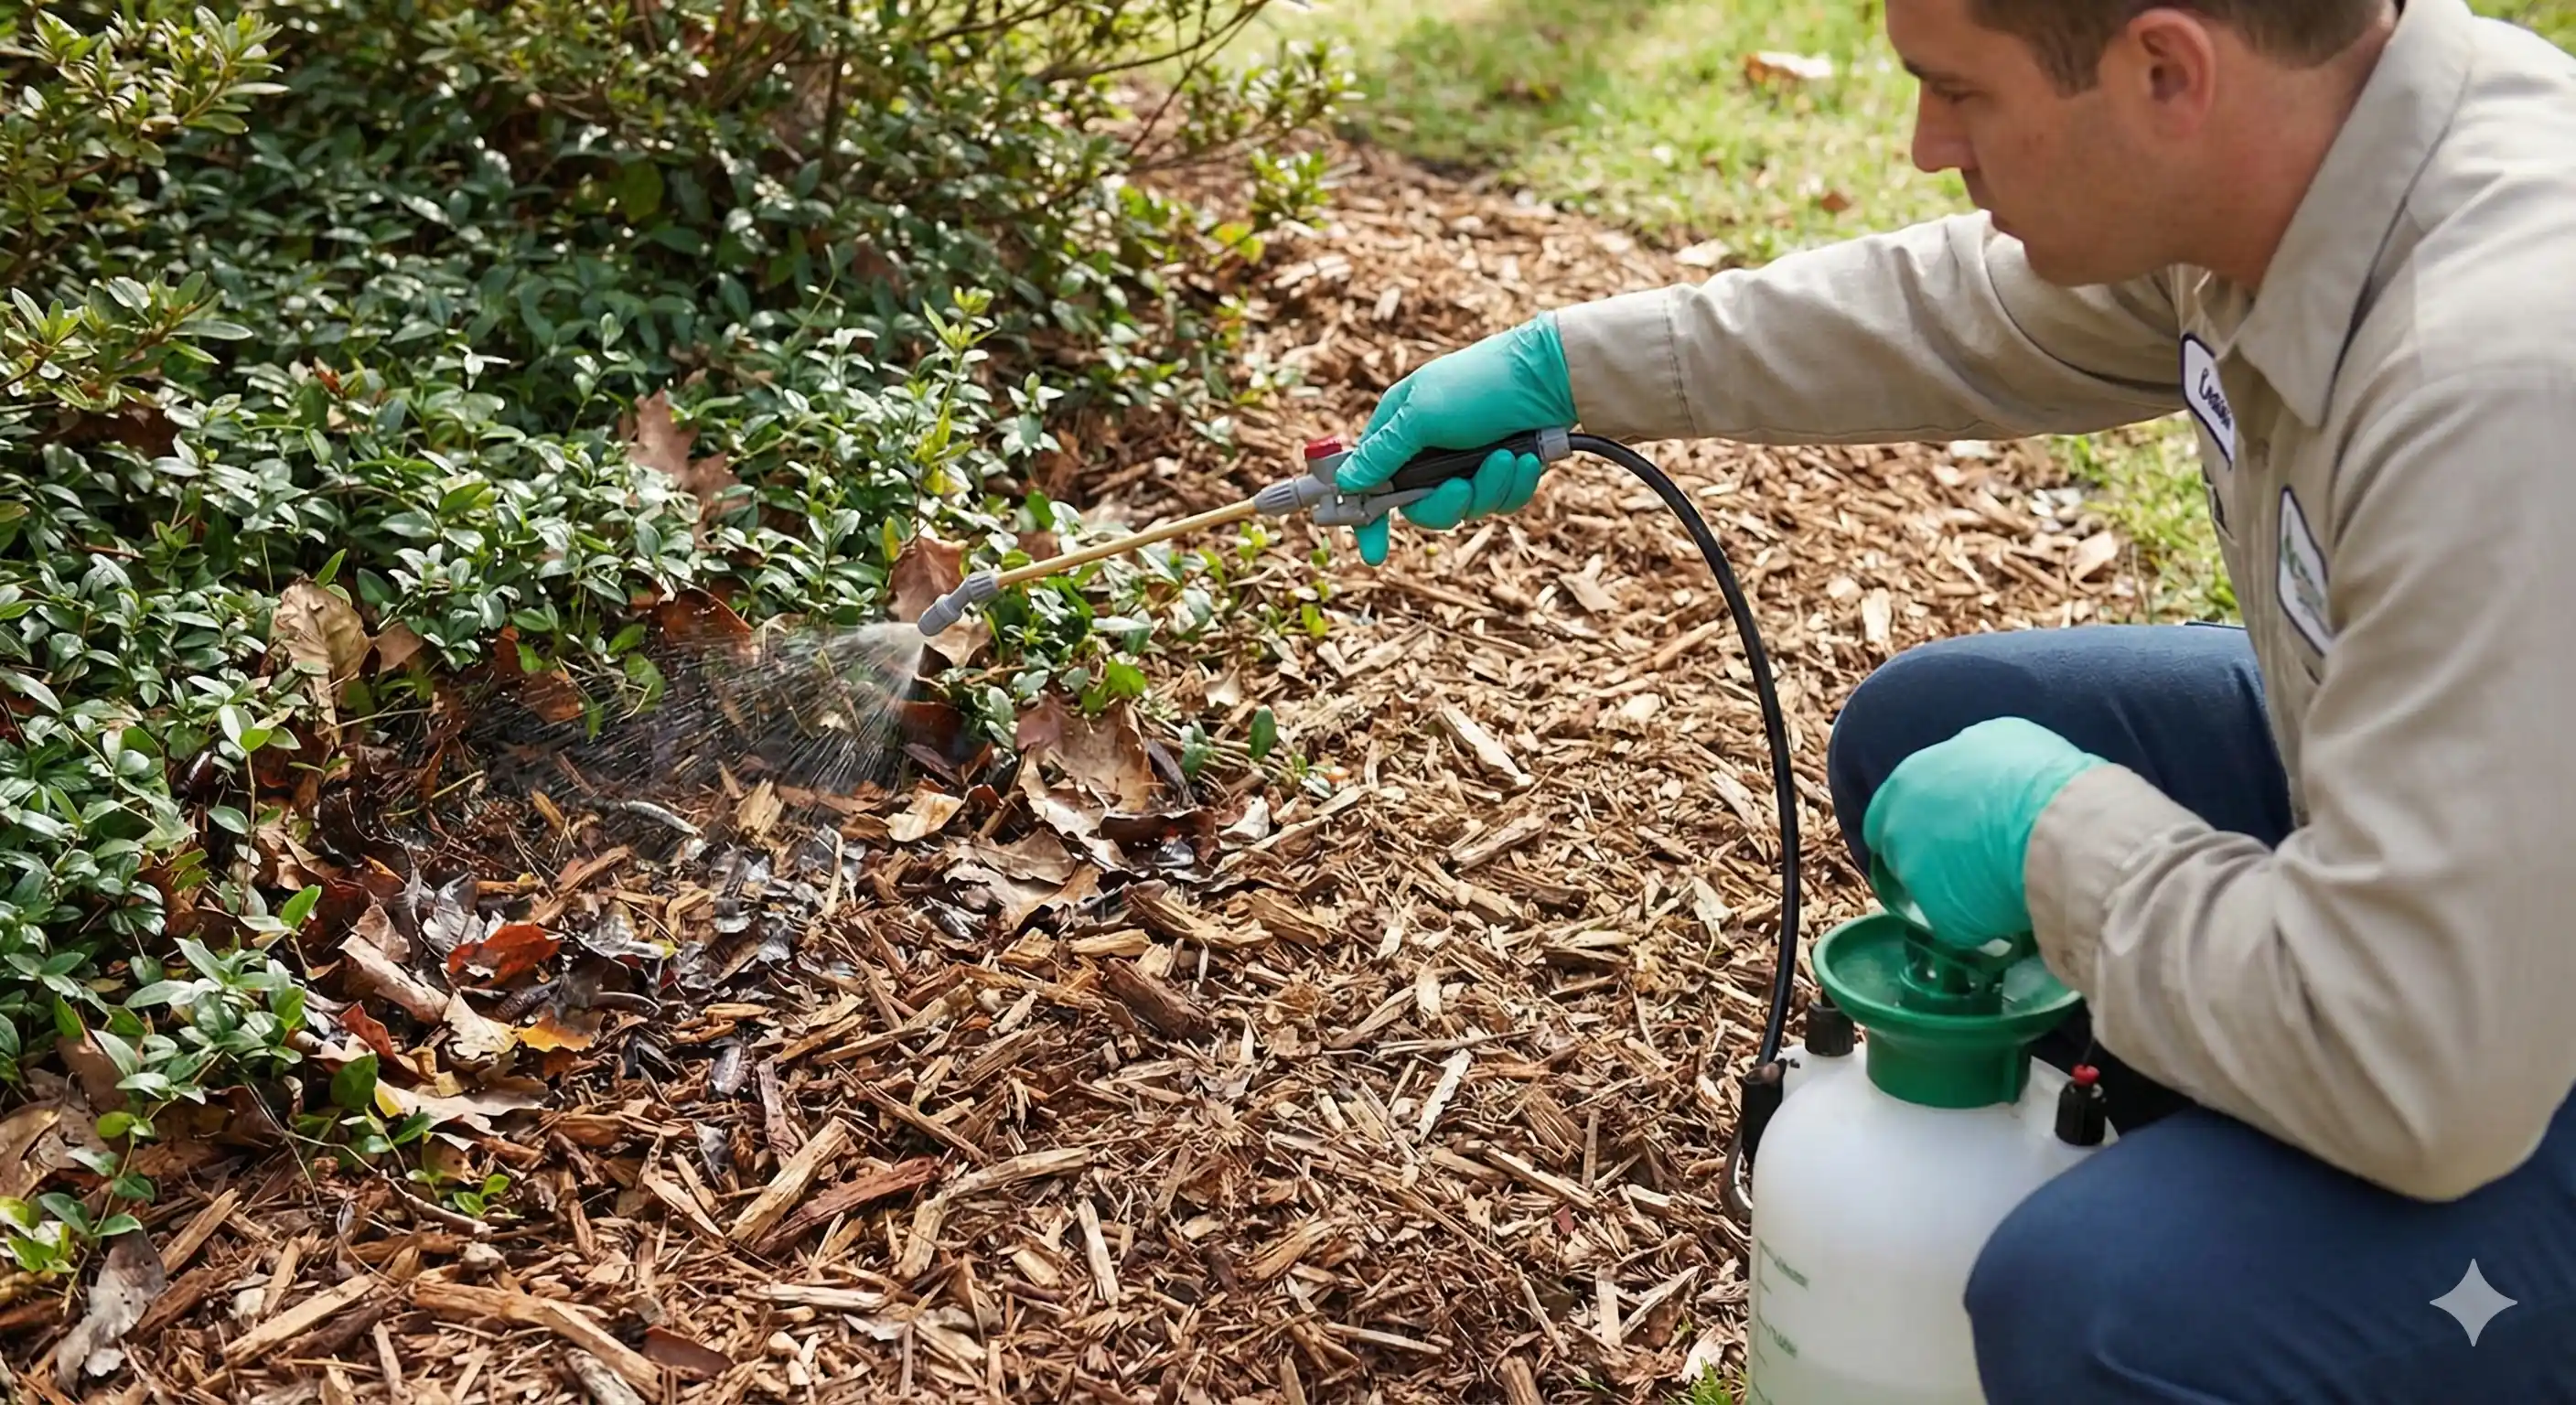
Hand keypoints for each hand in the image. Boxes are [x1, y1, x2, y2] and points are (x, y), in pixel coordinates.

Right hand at [1335, 313, 1577, 564]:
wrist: (1553, 374)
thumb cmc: (1481, 384)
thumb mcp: (1421, 416)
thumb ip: (1383, 454)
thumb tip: (1346, 481)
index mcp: (1400, 428)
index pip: (1370, 481)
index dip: (1368, 516)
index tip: (1372, 551)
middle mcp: (1430, 448)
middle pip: (1421, 506)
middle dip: (1447, 503)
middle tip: (1463, 486)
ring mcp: (1468, 460)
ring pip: (1466, 507)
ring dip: (1489, 488)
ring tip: (1507, 458)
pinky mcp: (1502, 469)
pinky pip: (1499, 501)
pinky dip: (1513, 485)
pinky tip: (1525, 459)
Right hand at [1861, 716, 2106, 946]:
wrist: (2057, 834)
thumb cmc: (1992, 882)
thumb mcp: (1951, 919)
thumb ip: (1932, 905)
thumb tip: (1944, 902)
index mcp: (1889, 817)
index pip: (1881, 836)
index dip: (1905, 857)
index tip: (1930, 874)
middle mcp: (1913, 771)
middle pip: (1917, 797)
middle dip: (1937, 820)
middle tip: (1972, 851)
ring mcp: (1960, 744)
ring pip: (1959, 772)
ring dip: (1976, 795)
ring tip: (2011, 825)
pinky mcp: (2005, 730)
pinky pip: (2002, 755)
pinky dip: (2013, 775)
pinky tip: (2038, 800)